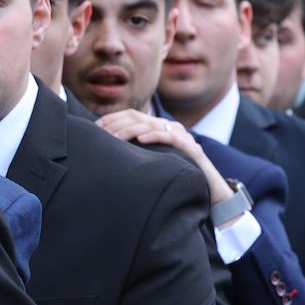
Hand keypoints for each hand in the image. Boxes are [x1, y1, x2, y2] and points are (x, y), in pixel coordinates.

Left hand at [95, 110, 233, 204]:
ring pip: (151, 125)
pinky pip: (170, 137)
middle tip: (101, 134)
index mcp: (158, 128)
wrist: (209, 189)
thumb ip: (135, 153)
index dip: (112, 119)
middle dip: (117, 123)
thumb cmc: (177, 175)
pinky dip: (154, 136)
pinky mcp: (191, 148)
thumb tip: (108, 155)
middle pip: (138, 117)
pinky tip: (141, 139)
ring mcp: (181, 135)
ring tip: (114, 137)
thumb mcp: (152, 161)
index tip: (95, 128)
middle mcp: (169, 127)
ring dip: (130, 130)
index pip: (131, 115)